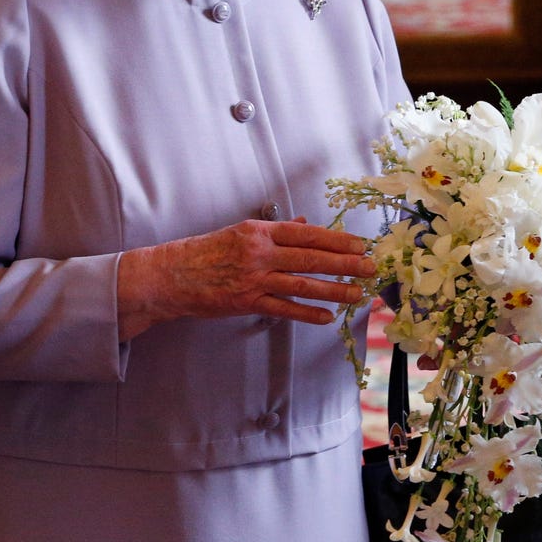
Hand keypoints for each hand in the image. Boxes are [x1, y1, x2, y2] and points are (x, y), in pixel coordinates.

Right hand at [117, 217, 374, 339]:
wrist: (171, 275)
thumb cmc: (206, 252)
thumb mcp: (241, 233)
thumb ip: (276, 231)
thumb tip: (305, 223)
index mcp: (259, 230)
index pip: (306, 233)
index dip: (335, 239)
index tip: (359, 244)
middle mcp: (259, 252)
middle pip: (311, 257)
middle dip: (345, 263)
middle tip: (370, 267)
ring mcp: (254, 278)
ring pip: (302, 284)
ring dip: (334, 290)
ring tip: (357, 294)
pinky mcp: (246, 302)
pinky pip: (283, 308)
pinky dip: (307, 313)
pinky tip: (327, 318)